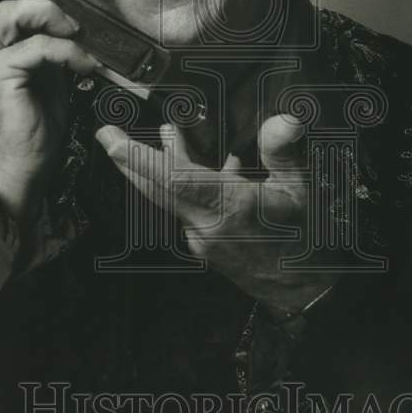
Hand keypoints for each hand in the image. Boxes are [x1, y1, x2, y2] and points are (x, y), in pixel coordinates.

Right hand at [0, 0, 100, 221]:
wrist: (22, 165)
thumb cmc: (32, 118)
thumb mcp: (36, 67)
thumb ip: (35, 36)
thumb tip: (61, 8)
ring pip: (7, 13)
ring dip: (48, 12)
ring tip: (72, 29)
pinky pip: (36, 47)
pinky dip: (68, 50)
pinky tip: (85, 65)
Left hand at [95, 113, 335, 320]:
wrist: (303, 294)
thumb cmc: (306, 241)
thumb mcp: (303, 192)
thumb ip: (285, 153)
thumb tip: (283, 119)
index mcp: (230, 208)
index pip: (174, 180)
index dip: (140, 159)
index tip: (112, 142)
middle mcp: (207, 224)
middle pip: (157, 188)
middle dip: (128, 160)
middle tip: (106, 134)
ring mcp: (201, 238)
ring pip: (170, 197)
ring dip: (158, 166)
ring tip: (159, 132)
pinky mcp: (203, 244)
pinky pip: (185, 208)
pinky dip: (182, 183)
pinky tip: (196, 162)